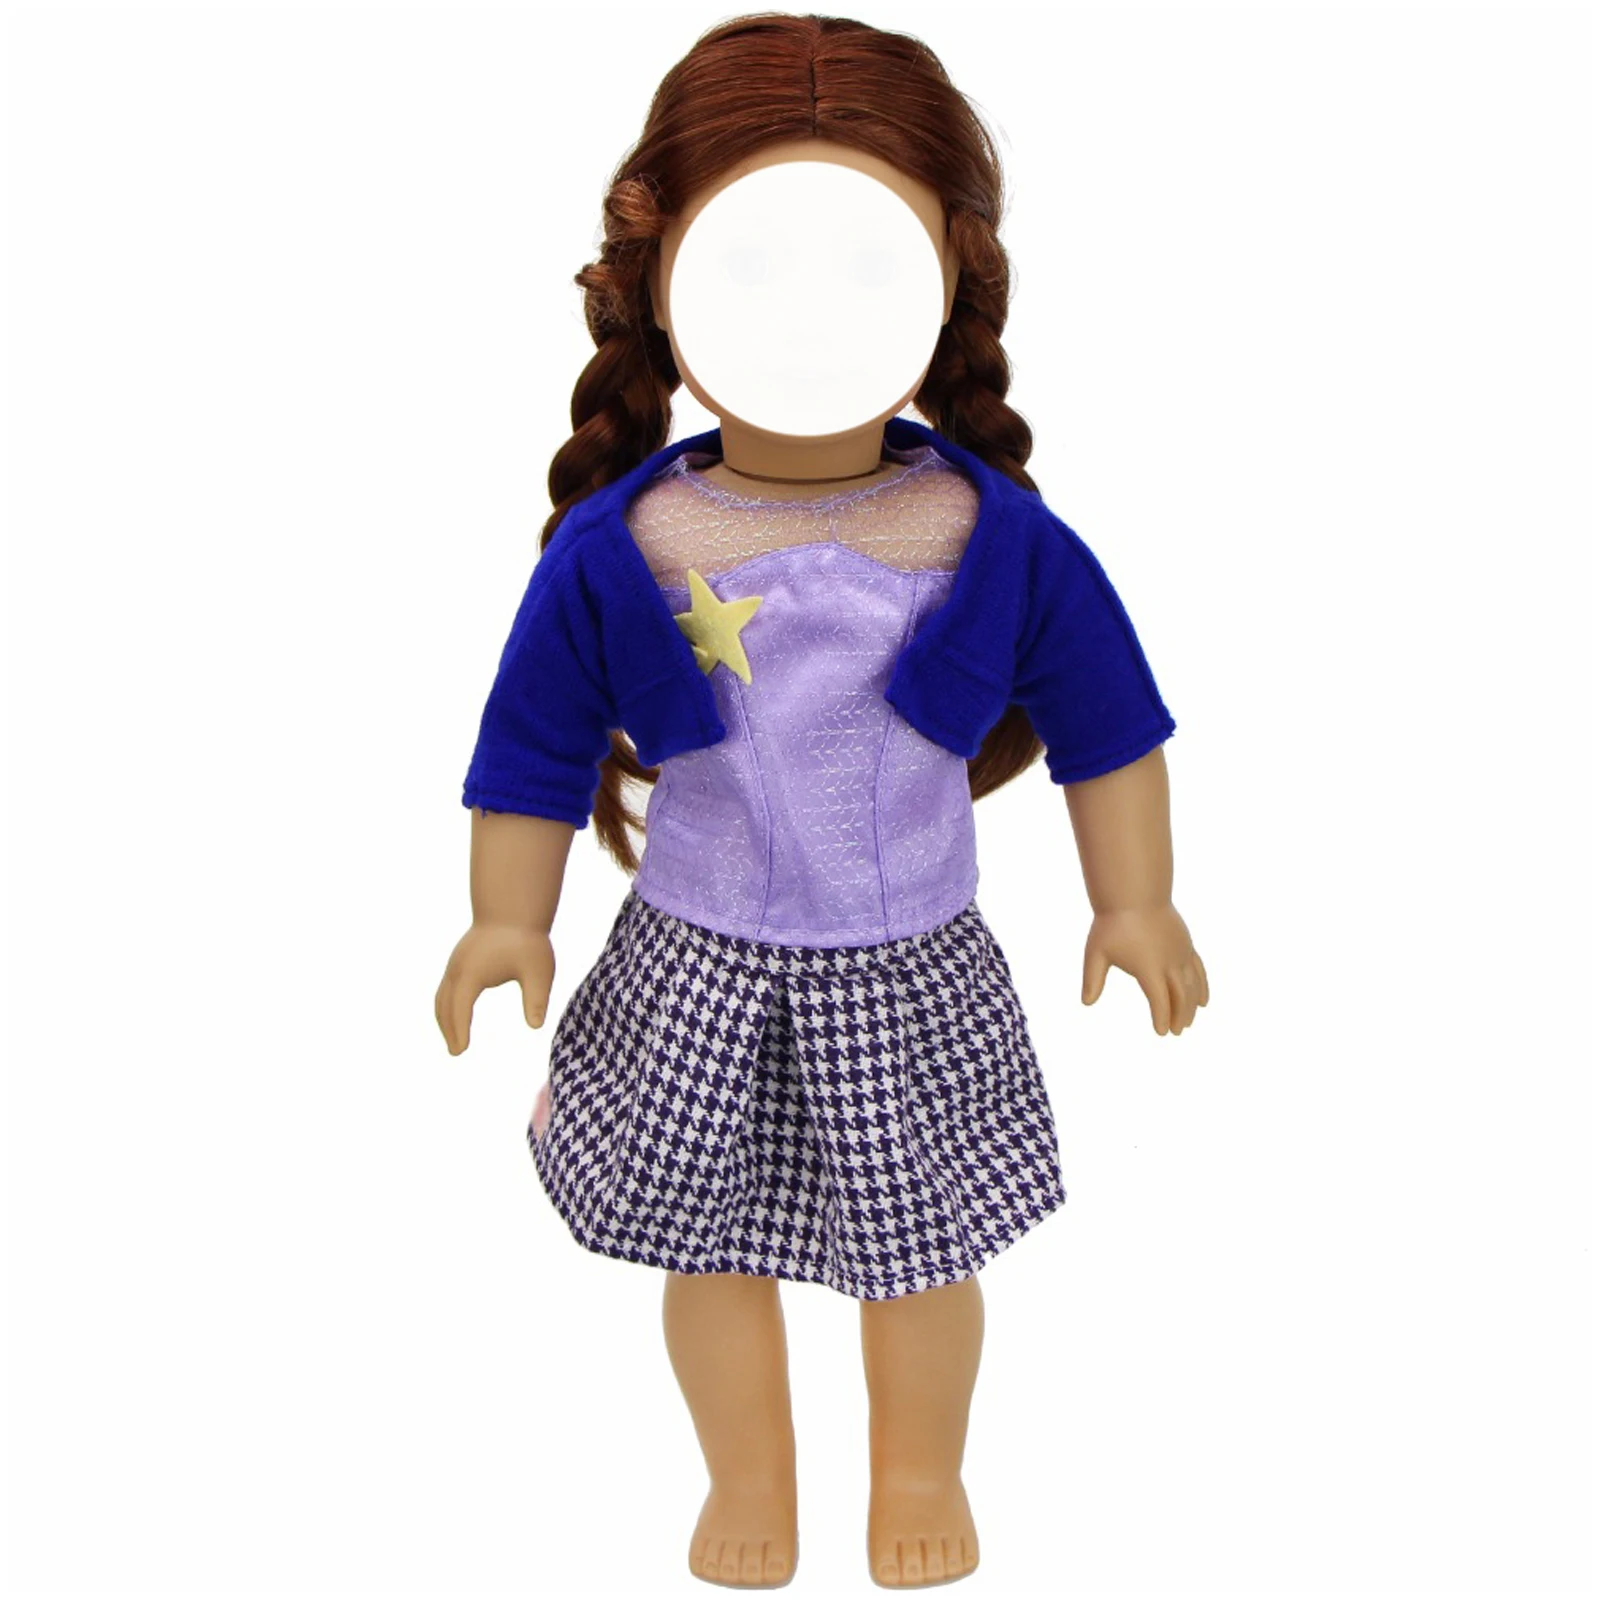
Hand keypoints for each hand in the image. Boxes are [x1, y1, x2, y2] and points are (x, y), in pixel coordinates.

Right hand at [434, 922, 554, 1054]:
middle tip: (456, 1053)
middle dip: (448, 1030)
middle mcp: (458, 969)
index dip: (459, 1030)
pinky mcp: (459, 960)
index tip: (461, 1051)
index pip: (460, 1008)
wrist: (514, 909)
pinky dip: (446, 1006)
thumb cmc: (528, 941)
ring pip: (441, 996)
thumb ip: (536, 999)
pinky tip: (457, 1016)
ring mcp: (456, 963)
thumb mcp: (539, 971)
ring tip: (454, 1042)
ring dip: (444, 1019)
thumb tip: (536, 1026)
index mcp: (473, 973)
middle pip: (444, 1005)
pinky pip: (446, 988)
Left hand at [1082, 902, 1208, 1035]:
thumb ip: (1092, 979)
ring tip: (1187, 1022)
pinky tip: (1202, 1001)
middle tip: (1176, 1031)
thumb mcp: (1096, 953)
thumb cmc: (1112, 924)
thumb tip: (1086, 1002)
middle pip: (1180, 997)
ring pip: (1192, 986)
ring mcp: (1181, 953)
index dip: (1162, 1018)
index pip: (1160, 1001)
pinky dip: (1202, 987)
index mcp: (1149, 968)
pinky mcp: (1186, 944)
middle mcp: (1169, 963)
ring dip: (1192, 1006)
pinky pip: (1199, 970)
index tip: (1162, 1032)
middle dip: (1180, 1017)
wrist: (1135, 893)